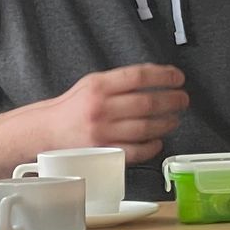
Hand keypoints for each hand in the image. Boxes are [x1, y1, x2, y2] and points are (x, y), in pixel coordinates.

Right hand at [44, 64, 188, 161]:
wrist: (46, 131)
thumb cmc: (73, 107)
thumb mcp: (93, 83)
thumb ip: (121, 80)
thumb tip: (157, 76)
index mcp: (98, 86)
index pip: (139, 76)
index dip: (164, 76)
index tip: (178, 78)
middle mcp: (100, 109)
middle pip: (147, 103)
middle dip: (173, 101)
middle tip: (183, 100)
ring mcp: (103, 132)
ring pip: (146, 128)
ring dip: (167, 123)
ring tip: (174, 119)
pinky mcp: (103, 153)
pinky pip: (136, 151)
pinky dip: (152, 146)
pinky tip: (158, 140)